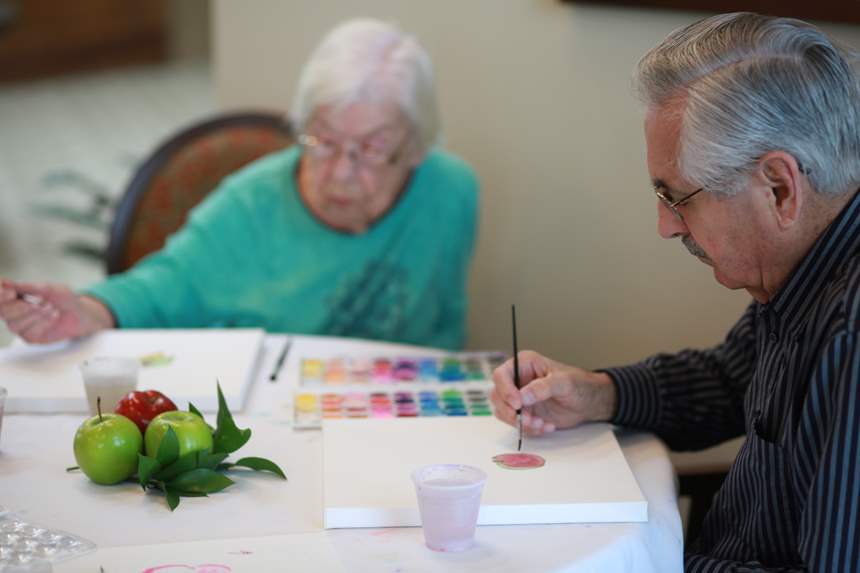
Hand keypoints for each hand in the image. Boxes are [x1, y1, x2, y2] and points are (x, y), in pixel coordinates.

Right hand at [0, 279, 114, 342]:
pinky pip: (27, 333)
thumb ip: (26, 287)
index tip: (10, 293)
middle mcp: (15, 312)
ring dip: (33, 315)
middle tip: (33, 303)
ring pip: (13, 324)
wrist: (82, 315)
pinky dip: (41, 324)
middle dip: (17, 307)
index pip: (0, 299)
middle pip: (2, 312)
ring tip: (49, 308)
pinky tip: (52, 317)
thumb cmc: (66, 300)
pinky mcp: (30, 337)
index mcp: (16, 298)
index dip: (0, 296)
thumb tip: (4, 282)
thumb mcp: (48, 289)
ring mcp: (22, 326)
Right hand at [490, 350, 616, 435]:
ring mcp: (519, 397)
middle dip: (511, 411)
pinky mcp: (525, 412)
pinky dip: (529, 429)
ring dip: (520, 422)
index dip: (505, 390)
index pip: (501, 375)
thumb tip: (523, 396)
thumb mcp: (564, 382)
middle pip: (497, 395)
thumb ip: (543, 387)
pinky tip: (546, 426)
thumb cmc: (579, 385)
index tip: (517, 404)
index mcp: (524, 364)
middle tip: (528, 420)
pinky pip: (516, 424)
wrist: (589, 402)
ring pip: (503, 412)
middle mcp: (518, 380)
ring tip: (541, 424)